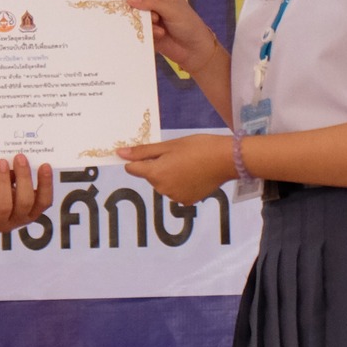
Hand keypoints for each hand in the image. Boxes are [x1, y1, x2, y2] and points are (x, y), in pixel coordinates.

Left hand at [0, 155, 54, 234]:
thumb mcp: (0, 179)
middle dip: (24, 179)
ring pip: (5, 206)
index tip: (45, 165)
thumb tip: (21, 159)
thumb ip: (12, 174)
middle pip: (25, 204)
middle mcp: (13, 221)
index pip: (43, 202)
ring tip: (1, 162)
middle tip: (20, 157)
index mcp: (24, 211)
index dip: (46, 185)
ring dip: (4, 183)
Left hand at [118, 134, 234, 204]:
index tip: (150, 152)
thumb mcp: (168, 145)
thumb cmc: (197, 147)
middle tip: (177, 154)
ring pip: (163, 183)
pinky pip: (176, 191)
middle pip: (150, 176)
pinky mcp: (187, 201)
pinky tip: (194, 174)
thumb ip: (143, 152)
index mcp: (155, 173)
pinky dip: (181, 183)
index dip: (139, 159)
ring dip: (170, 175)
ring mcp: (175, 197)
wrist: (226, 160)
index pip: (133, 169)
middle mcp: (162, 189)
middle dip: (158, 166)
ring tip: (188, 163)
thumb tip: (120, 153)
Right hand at [126, 0, 223, 76]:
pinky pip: (136, 26)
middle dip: (137, 6)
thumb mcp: (172, 10)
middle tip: (148, 16)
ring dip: (144, 20)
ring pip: (133, 12)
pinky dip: (147, 30)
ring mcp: (148, 13)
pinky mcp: (145, 27)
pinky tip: (161, 34)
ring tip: (159, 26)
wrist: (193, 49)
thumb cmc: (189, 24)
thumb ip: (152, 2)